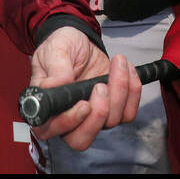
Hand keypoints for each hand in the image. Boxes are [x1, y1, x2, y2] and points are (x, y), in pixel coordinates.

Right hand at [29, 26, 141, 151]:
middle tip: (101, 86)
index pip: (51, 129)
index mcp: (46, 107)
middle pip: (81, 139)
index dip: (70, 122)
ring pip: (109, 122)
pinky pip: (127, 113)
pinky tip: (127, 70)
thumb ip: (56, 70)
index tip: (84, 104)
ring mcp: (91, 116)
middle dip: (98, 115)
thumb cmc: (62, 46)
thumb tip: (55, 86)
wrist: (80, 39)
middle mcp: (67, 118)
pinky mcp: (111, 109)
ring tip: (117, 63)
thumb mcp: (55, 51)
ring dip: (119, 92)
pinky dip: (133, 92)